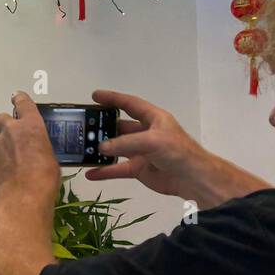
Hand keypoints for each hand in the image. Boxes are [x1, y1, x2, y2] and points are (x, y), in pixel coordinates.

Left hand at [0, 91, 59, 199]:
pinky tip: (7, 174)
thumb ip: (39, 146)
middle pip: (2, 118)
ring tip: (14, 165)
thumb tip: (37, 151)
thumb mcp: (51, 156)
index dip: (19, 99)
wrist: (24, 195)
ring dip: (3, 149)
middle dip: (6, 125)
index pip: (23, 104)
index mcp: (31, 126)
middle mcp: (10, 131)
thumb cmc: (43, 178)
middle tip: (13, 137)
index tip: (17, 97)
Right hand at [85, 90, 265, 206]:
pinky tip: (90, 173)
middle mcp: (146, 133)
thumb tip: (101, 148)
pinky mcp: (138, 169)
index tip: (94, 96)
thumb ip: (125, 143)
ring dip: (101, 149)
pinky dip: (104, 171)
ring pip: (116, 148)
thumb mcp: (152, 141)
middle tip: (82, 126)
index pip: (130, 104)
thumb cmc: (177, 152)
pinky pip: (117, 169)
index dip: (113, 98)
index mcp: (153, 119)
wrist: (193, 179)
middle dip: (102, 126)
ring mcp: (141, 152)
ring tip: (82, 148)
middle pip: (119, 126)